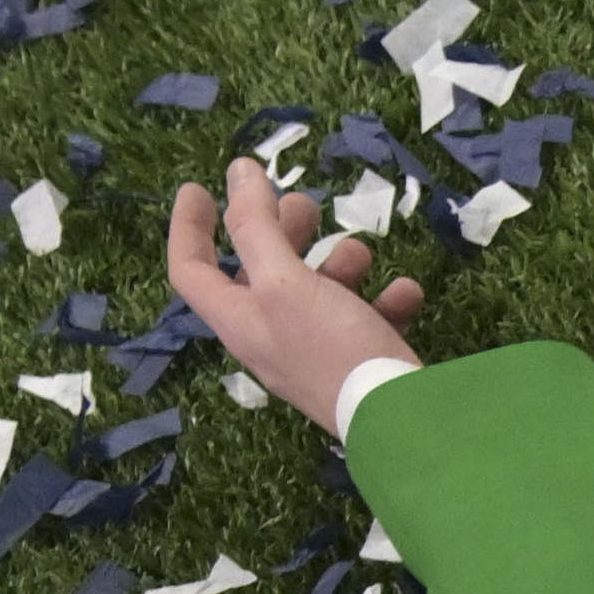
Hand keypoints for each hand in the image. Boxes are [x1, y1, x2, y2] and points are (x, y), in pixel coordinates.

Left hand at [164, 148, 444, 424]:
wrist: (401, 422)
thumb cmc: (332, 348)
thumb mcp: (285, 281)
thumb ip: (256, 225)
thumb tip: (238, 171)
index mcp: (239, 320)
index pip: (191, 270)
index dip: (188, 227)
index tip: (199, 186)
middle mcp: (270, 337)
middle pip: (258, 273)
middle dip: (277, 231)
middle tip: (302, 203)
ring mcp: (315, 353)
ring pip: (315, 292)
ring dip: (337, 262)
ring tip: (361, 251)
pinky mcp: (359, 364)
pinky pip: (365, 320)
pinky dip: (382, 300)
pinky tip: (404, 291)